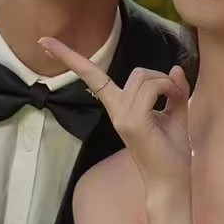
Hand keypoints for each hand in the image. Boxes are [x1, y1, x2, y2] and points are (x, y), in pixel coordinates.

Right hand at [38, 37, 191, 191]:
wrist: (171, 182)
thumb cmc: (172, 152)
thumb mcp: (176, 114)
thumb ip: (174, 91)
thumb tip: (175, 67)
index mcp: (120, 109)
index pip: (91, 77)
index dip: (70, 57)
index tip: (44, 41)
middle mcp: (117, 112)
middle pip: (135, 72)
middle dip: (160, 76)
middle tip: (178, 94)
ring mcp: (122, 117)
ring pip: (144, 77)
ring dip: (168, 83)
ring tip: (178, 101)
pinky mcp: (133, 122)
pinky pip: (151, 89)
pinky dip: (169, 88)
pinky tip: (177, 101)